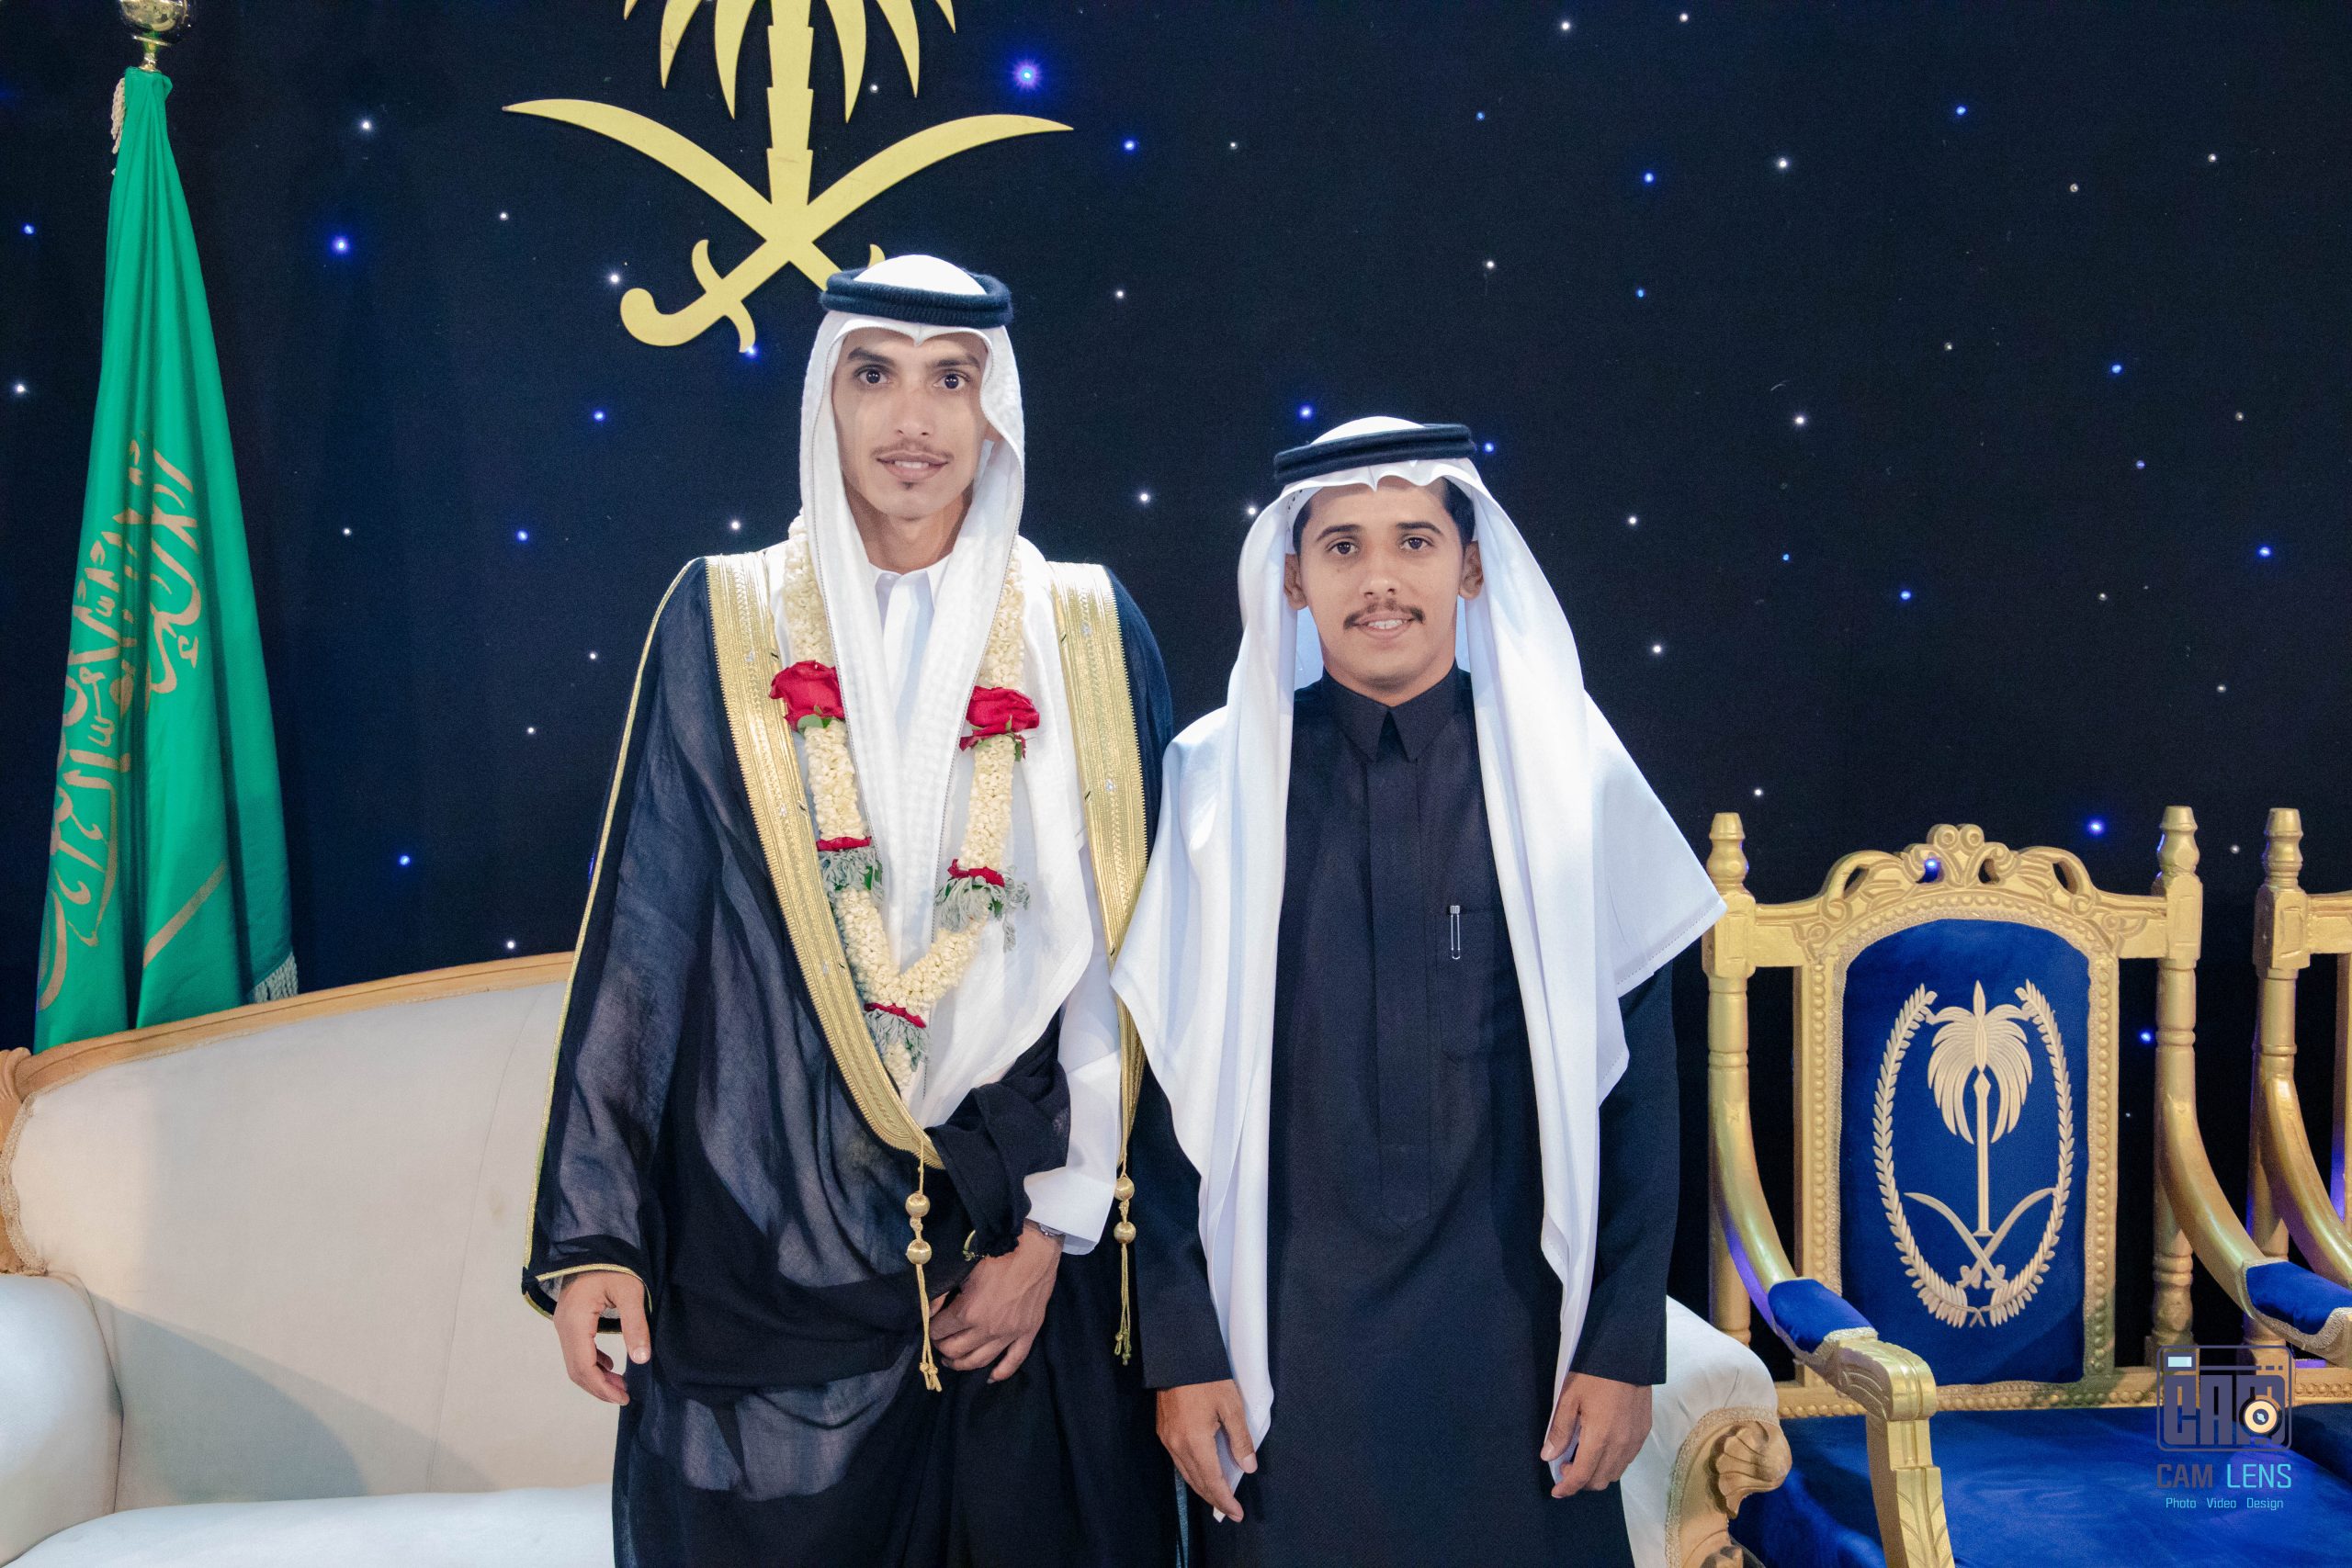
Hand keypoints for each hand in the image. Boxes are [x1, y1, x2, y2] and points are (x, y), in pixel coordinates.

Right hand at [553, 1269, 648, 1404]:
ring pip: (575, 1361)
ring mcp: (563, 1322)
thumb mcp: (631, 1291)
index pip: (583, 1366)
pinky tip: (611, 1365)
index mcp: (575, 1320)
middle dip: (599, 1386)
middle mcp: (563, 1324)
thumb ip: (635, 1325)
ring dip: (596, 1376)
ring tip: (621, 1384)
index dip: (602, 1387)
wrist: (597, 1240)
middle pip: (576, 1368)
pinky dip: (592, 1362)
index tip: (623, 1397)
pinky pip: (577, 1349)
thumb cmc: (615, 1262)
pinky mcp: (570, 1319)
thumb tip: (641, 1360)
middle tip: (625, 1395)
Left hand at [929, 1220, 1062, 1380]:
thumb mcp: (963, 1268)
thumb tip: (927, 1309)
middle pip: (956, 1350)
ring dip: (962, 1364)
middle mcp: (987, 1329)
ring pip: (980, 1361)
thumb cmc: (997, 1252)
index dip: (930, 1329)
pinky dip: (1001, 1373)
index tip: (929, 1324)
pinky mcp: (1028, 1332)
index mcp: (968, 1312)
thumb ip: (942, 1291)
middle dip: (942, 1347)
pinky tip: (990, 1377)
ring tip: (953, 1360)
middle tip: (940, 1341)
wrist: (1035, 1247)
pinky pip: (1014, 1361)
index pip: (939, 1331)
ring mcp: (1010, 1334)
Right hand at [1156, 1378, 1255, 1518]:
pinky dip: (1192, 1473)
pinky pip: (1178, 1461)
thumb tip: (1248, 1467)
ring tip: (1218, 1497)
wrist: (1177, 1355)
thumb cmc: (1207, 1378)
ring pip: (1185, 1473)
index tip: (1237, 1513)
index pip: (1212, 1481)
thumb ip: (1240, 1440)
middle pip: (1197, 1482)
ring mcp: (1167, 1439)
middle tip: (1230, 1511)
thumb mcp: (1231, 1406)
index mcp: (1195, 1442)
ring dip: (1202, 1488)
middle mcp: (1177, 1445)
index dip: (1225, 1500)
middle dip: (1214, 1499)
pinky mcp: (1163, 1431)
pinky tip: (1201, 1473)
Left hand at [1541, 1372, 1651, 1496]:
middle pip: (1601, 1481)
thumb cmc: (1594, 1374)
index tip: (1557, 1491)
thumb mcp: (1569, 1398)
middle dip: (1581, 1481)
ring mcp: (1635, 1439)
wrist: (1627, 1354)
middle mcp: (1621, 1445)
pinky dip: (1612, 1462)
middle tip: (1566, 1465)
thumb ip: (1559, 1430)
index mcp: (1600, 1438)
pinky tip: (1601, 1447)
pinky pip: (1627, 1459)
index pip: (1583, 1476)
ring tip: (1582, 1456)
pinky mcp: (1644, 1431)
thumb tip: (1548, 1456)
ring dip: (1598, 1473)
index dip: (1568, 1487)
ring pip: (1616, 1473)